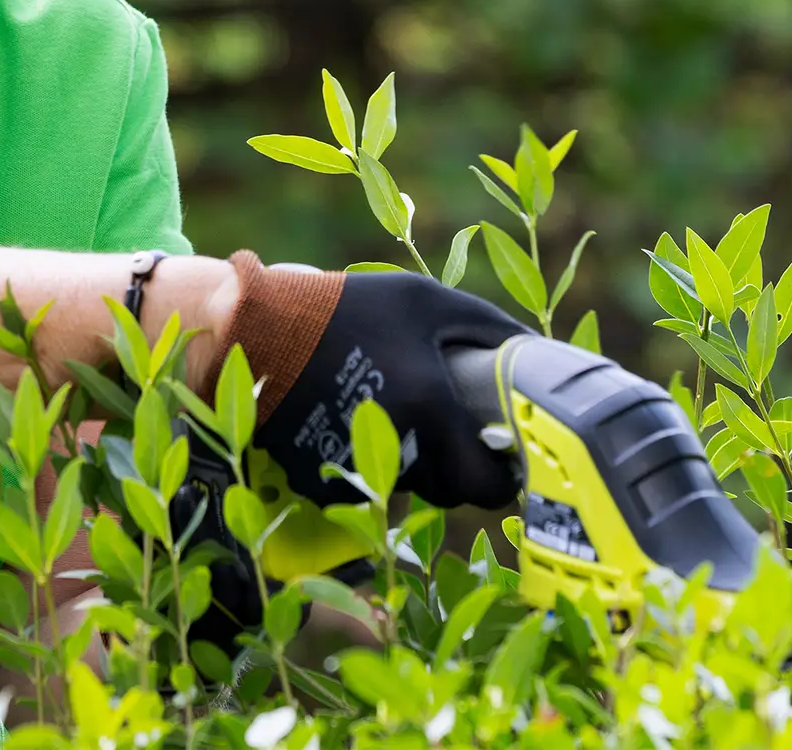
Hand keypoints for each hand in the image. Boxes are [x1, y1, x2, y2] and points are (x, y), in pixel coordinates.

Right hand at [228, 256, 527, 510]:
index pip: (484, 485)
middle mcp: (395, 446)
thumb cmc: (347, 308)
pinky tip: (352, 423)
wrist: (256, 327)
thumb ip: (487, 326)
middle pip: (446, 491)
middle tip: (444, 429)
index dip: (498, 480)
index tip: (497, 459)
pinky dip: (363, 463)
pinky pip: (359, 485)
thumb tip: (535, 354)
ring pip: (404, 487)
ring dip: (409, 462)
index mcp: (429, 405)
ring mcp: (354, 468)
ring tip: (393, 415)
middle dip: (452, 467)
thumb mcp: (422, 300)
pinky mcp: (318, 477)